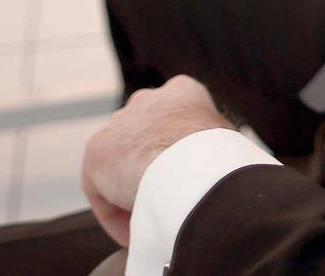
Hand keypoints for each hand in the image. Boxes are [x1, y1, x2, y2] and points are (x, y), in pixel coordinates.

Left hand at [80, 75, 235, 246]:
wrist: (192, 166)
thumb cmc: (219, 158)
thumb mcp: (227, 143)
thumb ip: (210, 146)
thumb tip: (215, 169)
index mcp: (183, 92)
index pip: (173, 123)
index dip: (178, 157)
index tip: (182, 183)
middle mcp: (148, 100)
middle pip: (144, 141)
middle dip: (150, 170)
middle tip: (163, 200)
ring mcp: (120, 122)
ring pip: (121, 164)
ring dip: (131, 191)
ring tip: (147, 220)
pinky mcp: (98, 150)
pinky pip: (101, 189)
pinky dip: (114, 214)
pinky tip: (132, 232)